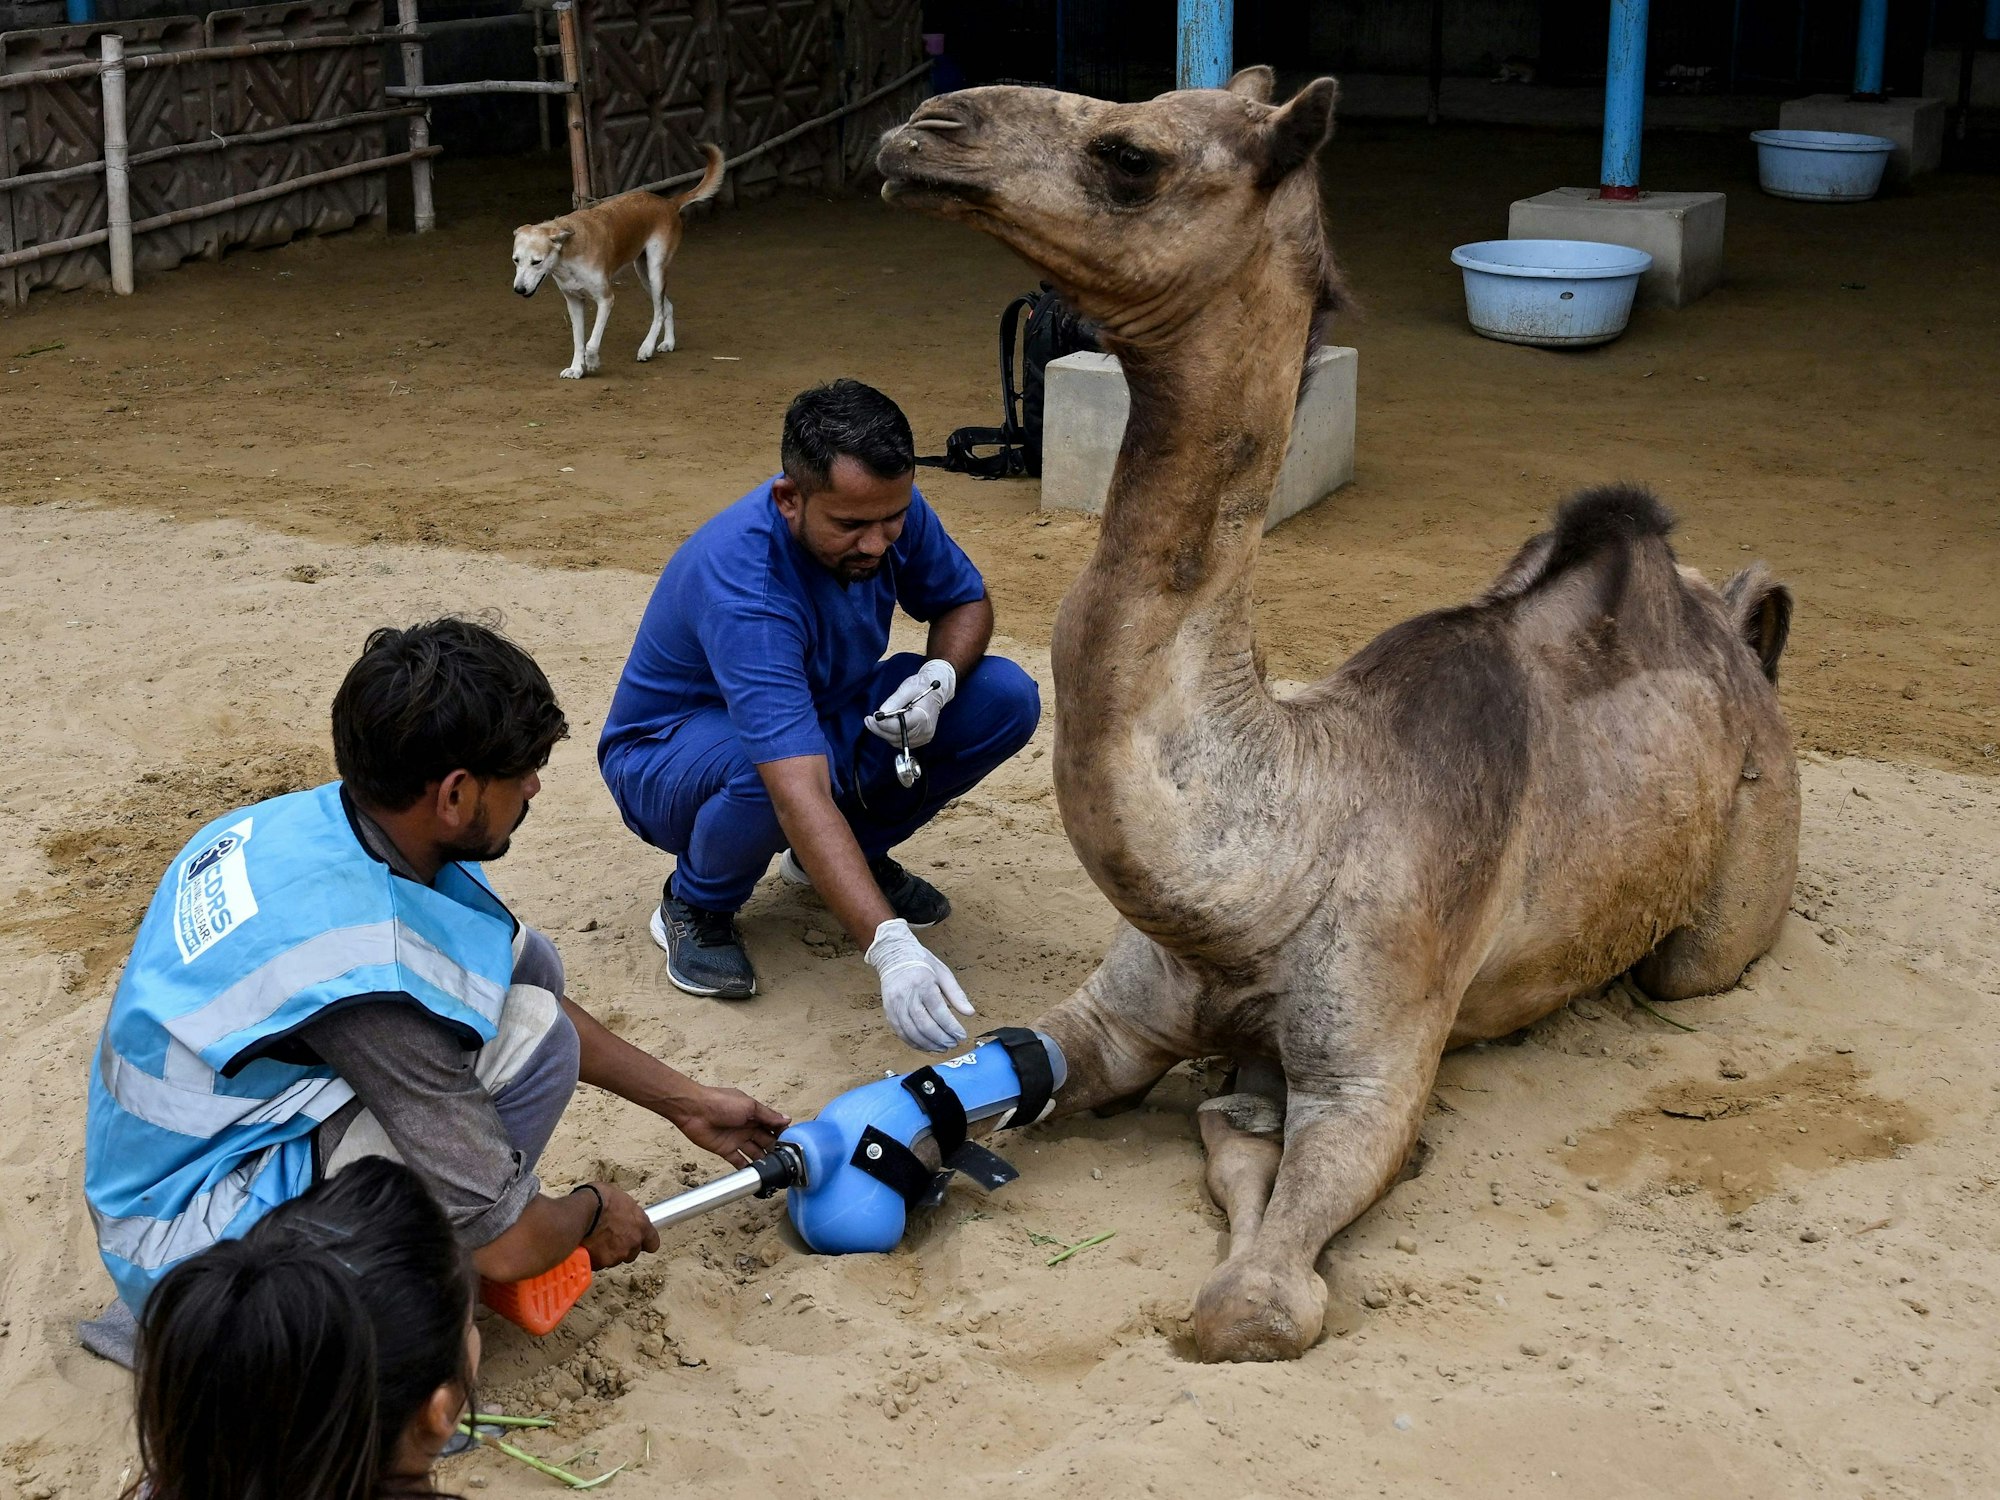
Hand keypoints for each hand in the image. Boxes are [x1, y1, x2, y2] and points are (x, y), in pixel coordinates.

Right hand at [579, 1182, 658, 1269]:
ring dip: (608, 1252)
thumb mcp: (620, 1198)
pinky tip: (587, 1246)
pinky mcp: (601, 1263)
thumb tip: (621, 1213)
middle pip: (632, 1252)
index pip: (653, 1243)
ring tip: (595, 1239)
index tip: (640, 1241)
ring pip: (615, 1259)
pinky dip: (594, 1257)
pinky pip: (599, 1263)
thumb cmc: (599, 1198)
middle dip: (623, 1247)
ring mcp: (617, 1255)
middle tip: (610, 1236)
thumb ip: (626, 1212)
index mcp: (641, 1225)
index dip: (645, 1242)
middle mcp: (632, 1243)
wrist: (581, 1211)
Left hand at [673, 1084, 790, 1166]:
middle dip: (775, 1149)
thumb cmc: (720, 1102)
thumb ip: (768, 1115)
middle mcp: (747, 1127)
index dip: (782, 1134)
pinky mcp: (726, 1150)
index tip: (791, 1144)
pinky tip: (756, 1174)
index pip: (773, 1126)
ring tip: (774, 1169)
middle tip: (785, 1160)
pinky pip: (739, 1161)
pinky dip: (747, 1167)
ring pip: (755, 1152)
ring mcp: (737, 1139)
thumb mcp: (749, 1106)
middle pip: (765, 1140)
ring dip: (763, 1159)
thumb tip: (787, 1119)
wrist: (693, 1110)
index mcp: (754, 1114)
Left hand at [863, 659, 956, 749]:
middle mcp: (925, 731)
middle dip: (880, 729)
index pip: (901, 725)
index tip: (873, 716)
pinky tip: (885, 725)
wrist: (935, 693)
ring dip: (883, 733)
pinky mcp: (919, 740)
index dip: (885, 723)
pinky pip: (900, 741)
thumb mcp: (908, 687)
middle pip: (897, 736)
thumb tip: (882, 712)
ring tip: (873, 721)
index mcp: (924, 717)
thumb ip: (895, 700)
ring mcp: (923, 738)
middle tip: (868, 720)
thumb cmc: (922, 687)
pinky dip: (890, 735)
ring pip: (896, 741)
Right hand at [866, 917, 974, 1051]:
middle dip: (941, 1038)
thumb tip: (970, 1013)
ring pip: (912, 1033)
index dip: (951, 1027)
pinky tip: (927, 1046)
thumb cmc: (921, 963)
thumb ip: (956, 994)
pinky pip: (901, 1033)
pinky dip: (915, 1043)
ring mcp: (895, 1005)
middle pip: (925, 1025)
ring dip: (929, 1044)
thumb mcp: (943, 973)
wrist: (893, 955)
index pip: (939, 1012)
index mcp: (923, 984)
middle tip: (953, 1044)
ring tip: (943, 1047)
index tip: (962, 1035)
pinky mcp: (888, 1011)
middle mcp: (907, 995)